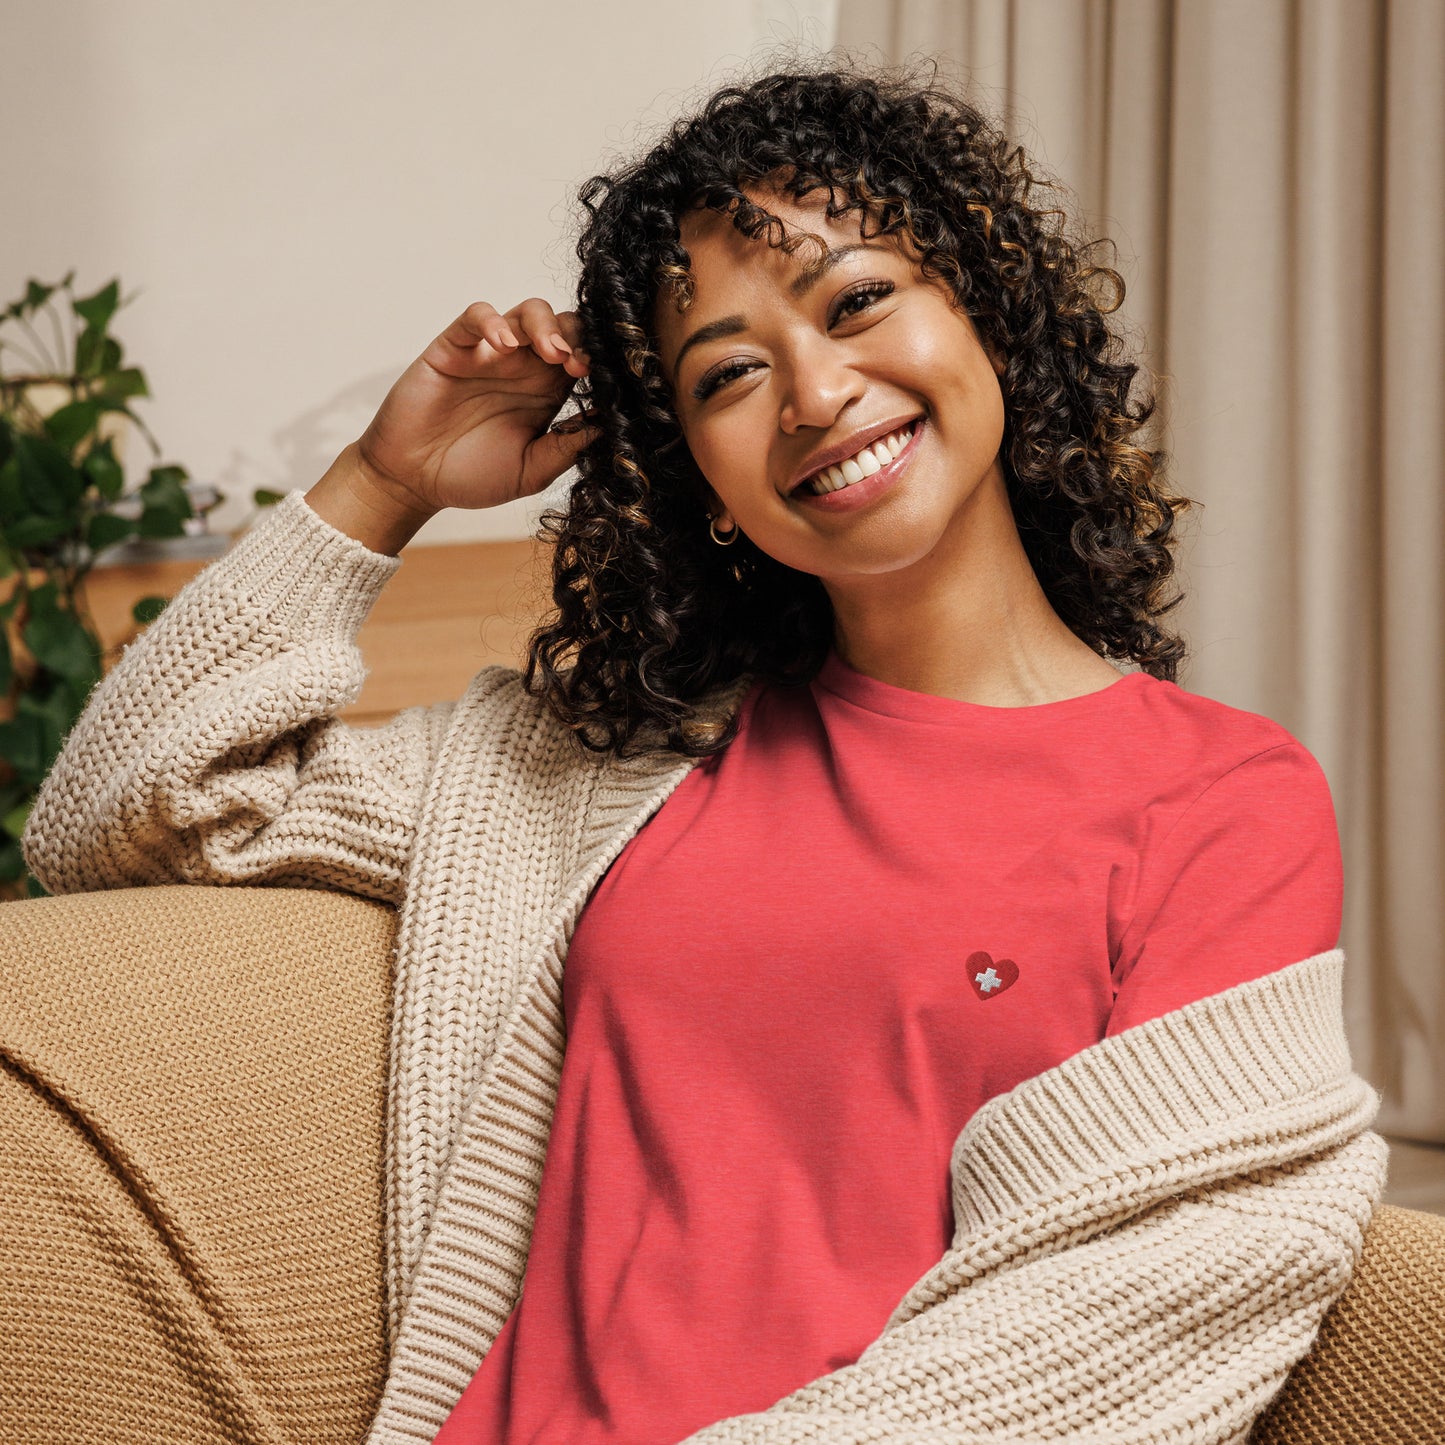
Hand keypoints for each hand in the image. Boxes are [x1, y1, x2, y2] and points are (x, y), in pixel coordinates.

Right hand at [353, 299, 597, 513]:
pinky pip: (475, 316)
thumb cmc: (471, 476)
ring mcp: (489, 354)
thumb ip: (566, 449)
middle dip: (577, 337)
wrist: (414, 481)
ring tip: (551, 352)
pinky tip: (503, 344)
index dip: (596, 361)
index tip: (601, 380)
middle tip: (578, 364)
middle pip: (563, 326)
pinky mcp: (454, 347)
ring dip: (545, 325)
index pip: (582, 358)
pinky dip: (492, 321)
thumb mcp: (530, 472)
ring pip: (527, 312)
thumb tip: (607, 427)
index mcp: (546, 393)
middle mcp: (523, 368)